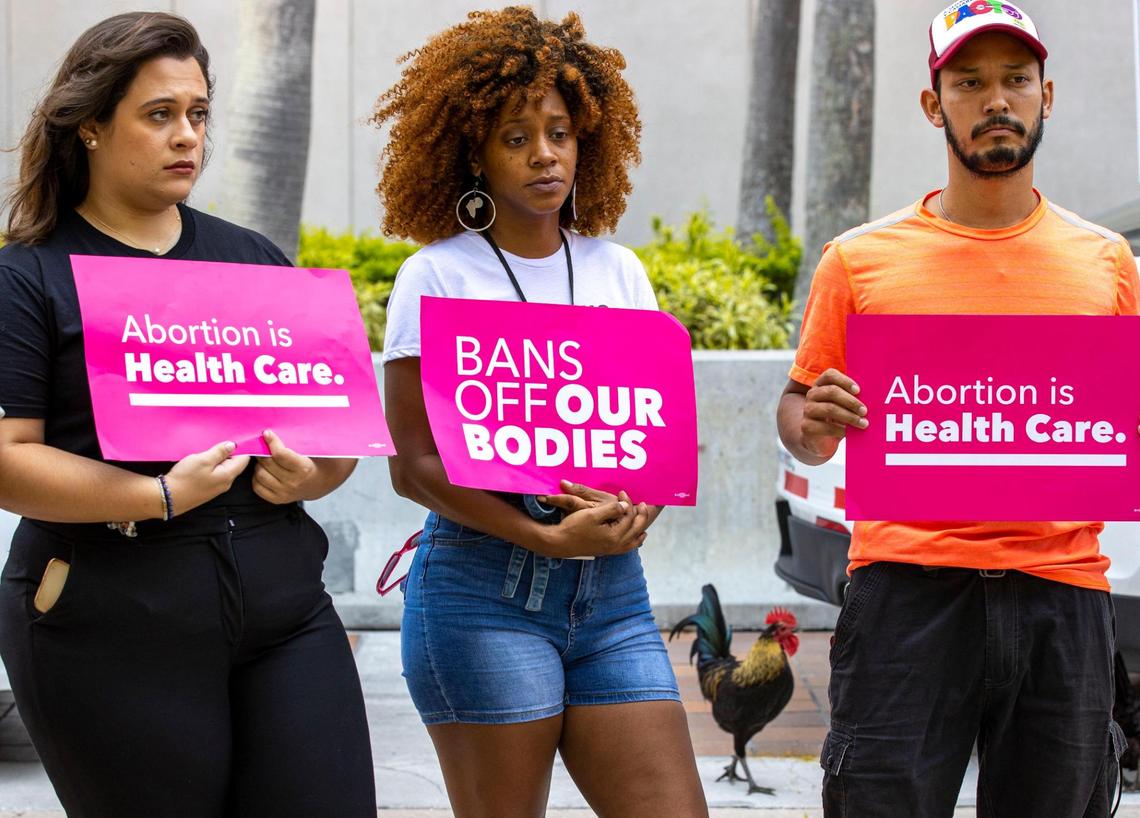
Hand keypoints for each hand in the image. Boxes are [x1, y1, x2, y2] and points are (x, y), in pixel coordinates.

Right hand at [164, 441, 250, 516]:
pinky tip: (203, 462)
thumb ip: (220, 452)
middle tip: (217, 443)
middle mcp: (226, 483)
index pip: (244, 459)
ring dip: (219, 459)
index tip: (234, 438)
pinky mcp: (208, 488)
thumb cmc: (185, 478)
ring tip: (208, 452)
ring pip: (225, 469)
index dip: (241, 448)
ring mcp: (217, 487)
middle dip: (230, 453)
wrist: (169, 497)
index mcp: (228, 475)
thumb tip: (233, 445)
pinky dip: (213, 466)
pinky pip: (216, 474)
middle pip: (235, 464)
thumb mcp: (203, 460)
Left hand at [252, 429, 318, 503]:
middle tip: (263, 445)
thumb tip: (277, 432)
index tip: (267, 433)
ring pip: (260, 475)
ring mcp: (284, 493)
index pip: (280, 454)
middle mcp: (293, 482)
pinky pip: (258, 487)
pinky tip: (264, 471)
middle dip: (263, 451)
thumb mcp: (312, 451)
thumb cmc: (316, 462)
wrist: (321, 482)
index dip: (272, 441)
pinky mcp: (277, 499)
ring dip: (259, 465)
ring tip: (264, 459)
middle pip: (267, 463)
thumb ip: (297, 441)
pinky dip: (257, 477)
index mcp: (303, 468)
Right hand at [533, 480, 650, 557]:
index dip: (627, 503)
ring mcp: (610, 549)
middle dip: (640, 516)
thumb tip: (625, 506)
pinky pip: (624, 549)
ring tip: (643, 527)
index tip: (622, 493)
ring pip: (632, 542)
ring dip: (639, 532)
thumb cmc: (574, 527)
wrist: (559, 543)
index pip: (628, 517)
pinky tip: (631, 539)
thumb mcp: (593, 514)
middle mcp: (615, 545)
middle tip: (642, 504)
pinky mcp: (605, 551)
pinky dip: (632, 543)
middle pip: (635, 530)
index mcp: (614, 535)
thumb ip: (611, 509)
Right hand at [801, 368, 867, 458]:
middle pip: (831, 391)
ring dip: (849, 416)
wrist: (820, 439)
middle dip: (851, 401)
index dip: (845, 381)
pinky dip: (840, 430)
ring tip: (863, 423)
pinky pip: (825, 426)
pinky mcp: (806, 426)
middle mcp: (812, 394)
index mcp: (821, 384)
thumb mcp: (844, 405)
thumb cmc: (837, 418)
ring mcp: (808, 410)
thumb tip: (873, 396)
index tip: (858, 391)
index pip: (830, 375)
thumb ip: (853, 397)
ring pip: (830, 408)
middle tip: (865, 411)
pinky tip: (849, 432)